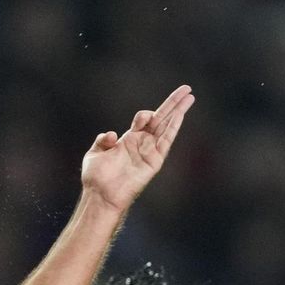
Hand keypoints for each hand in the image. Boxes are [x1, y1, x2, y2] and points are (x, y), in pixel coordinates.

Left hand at [80, 85, 194, 214]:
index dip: (145, 114)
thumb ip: (102, 140)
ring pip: (167, 126)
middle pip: (162, 119)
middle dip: (173, 103)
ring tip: (189, 96)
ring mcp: (150, 151)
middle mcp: (142, 144)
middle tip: (186, 89)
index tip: (142, 118)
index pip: (145, 120)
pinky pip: (166, 141)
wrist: (101, 195)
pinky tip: (180, 114)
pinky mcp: (154, 160)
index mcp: (129, 140)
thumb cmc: (96, 178)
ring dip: (178, 111)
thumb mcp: (94, 153)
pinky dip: (173, 127)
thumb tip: (112, 134)